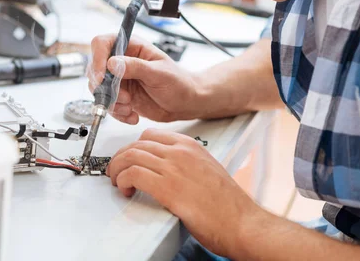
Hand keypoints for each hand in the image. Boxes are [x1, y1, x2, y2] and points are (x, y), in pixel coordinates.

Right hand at [88, 35, 202, 123]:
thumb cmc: (178, 82)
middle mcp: (121, 61)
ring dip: (112, 103)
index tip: (102, 77)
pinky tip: (133, 115)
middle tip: (124, 98)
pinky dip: (118, 113)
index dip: (97, 59)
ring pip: (99, 90)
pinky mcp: (119, 96)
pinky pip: (108, 105)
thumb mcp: (159, 73)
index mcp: (130, 46)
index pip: (102, 44)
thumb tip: (112, 63)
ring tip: (130, 107)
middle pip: (95, 69)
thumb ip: (135, 67)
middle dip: (105, 88)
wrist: (185, 103)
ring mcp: (119, 80)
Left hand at [106, 129, 262, 257]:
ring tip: (118, 182)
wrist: (243, 223)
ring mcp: (174, 168)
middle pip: (136, 144)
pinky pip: (133, 174)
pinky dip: (122, 181)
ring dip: (117, 169)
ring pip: (130, 156)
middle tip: (116, 171)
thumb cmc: (228, 205)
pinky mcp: (167, 187)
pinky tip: (126, 190)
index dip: (133, 147)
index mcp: (190, 146)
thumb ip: (186, 164)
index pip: (149, 135)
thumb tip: (164, 168)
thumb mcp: (207, 171)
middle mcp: (181, 152)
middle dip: (120, 158)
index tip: (127, 158)